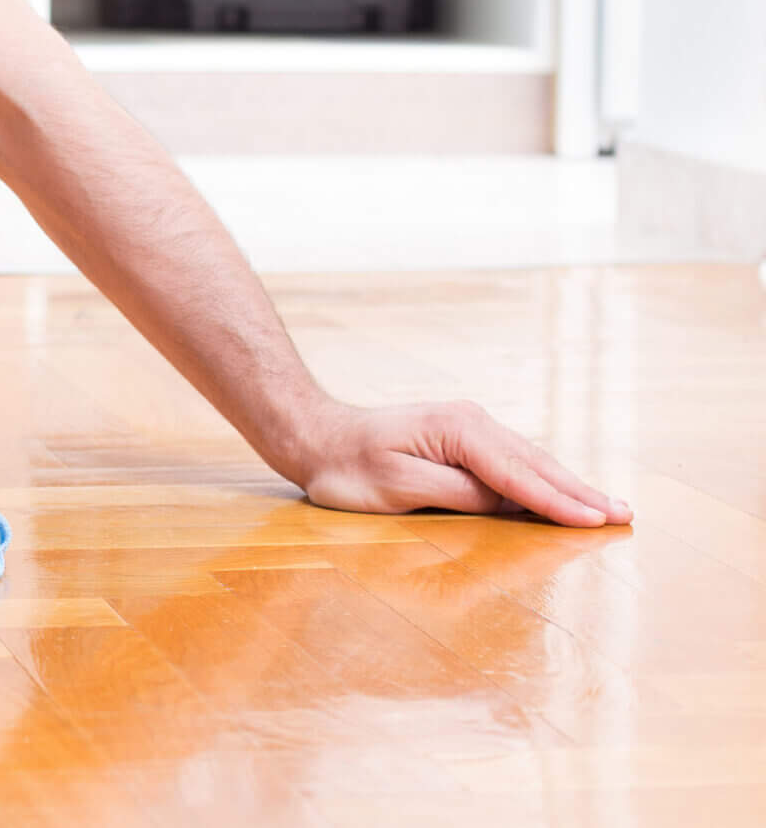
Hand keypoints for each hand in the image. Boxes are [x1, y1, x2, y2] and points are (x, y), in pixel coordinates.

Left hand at [289, 399, 631, 526]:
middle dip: (580, 491)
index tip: (597, 521)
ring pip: (530, 461)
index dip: (560, 501)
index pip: (520, 475)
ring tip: (609, 506)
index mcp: (459, 431)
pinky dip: (544, 480)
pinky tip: (564, 494)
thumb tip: (505, 503)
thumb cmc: (349, 468)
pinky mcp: (464, 439)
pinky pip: (513, 463)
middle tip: (625, 515)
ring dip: (569, 485)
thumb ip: (455, 494)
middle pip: (536, 464)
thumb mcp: (398, 486)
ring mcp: (469, 427)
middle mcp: (471, 422)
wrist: (317, 436)